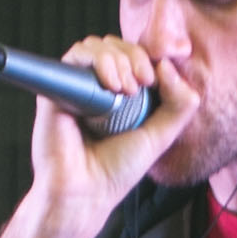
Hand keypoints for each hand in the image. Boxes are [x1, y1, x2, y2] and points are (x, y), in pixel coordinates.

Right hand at [26, 34, 201, 230]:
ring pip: (97, 46)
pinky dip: (97, 61)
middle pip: (117, 46)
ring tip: (125, 89)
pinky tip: (110, 85)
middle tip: (143, 83)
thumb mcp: (160, 136)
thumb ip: (179, 105)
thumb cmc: (116, 171)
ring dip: (118, 59)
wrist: (85, 191)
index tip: (155, 80)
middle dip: (135, 57)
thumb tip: (168, 65)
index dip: (148, 59)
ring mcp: (77, 87)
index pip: (135, 57)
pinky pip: (76, 56)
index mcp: (121, 96)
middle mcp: (98, 88)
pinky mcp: (57, 88)